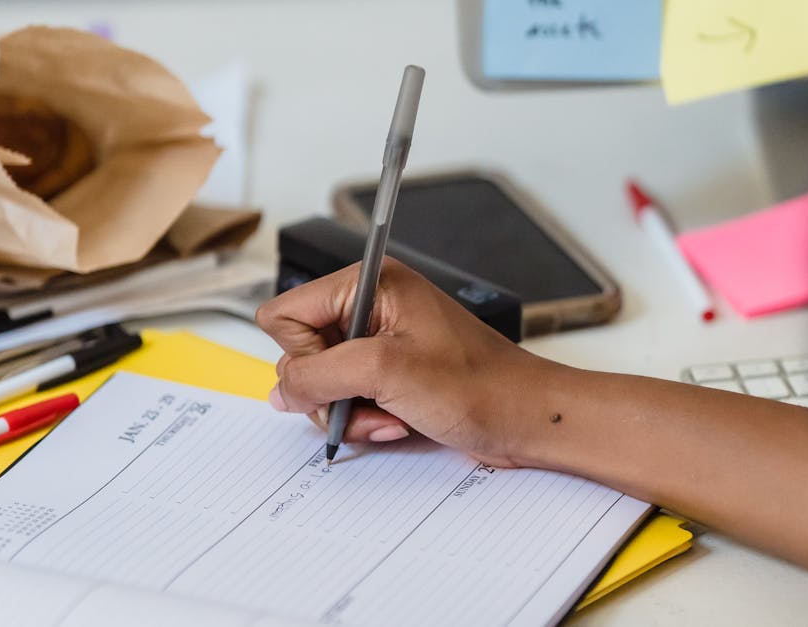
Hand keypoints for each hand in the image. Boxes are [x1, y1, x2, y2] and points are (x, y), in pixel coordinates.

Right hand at [256, 259, 552, 466]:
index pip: (286, 314)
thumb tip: (281, 390)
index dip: (301, 353)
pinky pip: (347, 399)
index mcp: (369, 284)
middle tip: (369, 399)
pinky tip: (397, 421)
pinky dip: (365, 418)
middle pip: (299, 353)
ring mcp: (378, 343)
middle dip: (329, 389)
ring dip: (349, 410)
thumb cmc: (480, 385)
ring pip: (320, 383)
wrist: (527, 417)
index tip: (339, 372)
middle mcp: (369, 308)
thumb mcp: (386, 372)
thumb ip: (318, 374)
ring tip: (390, 415)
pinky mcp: (388, 374)